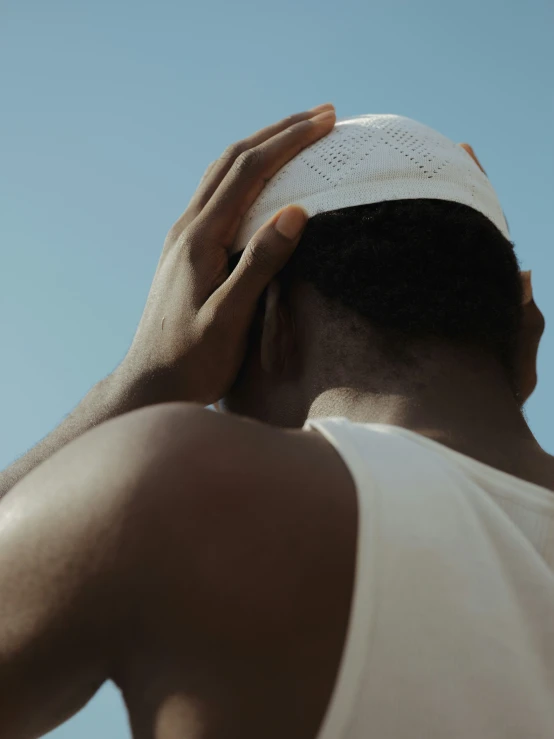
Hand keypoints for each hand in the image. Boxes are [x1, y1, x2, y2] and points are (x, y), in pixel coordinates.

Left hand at [124, 103, 336, 405]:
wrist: (151, 381)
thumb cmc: (192, 360)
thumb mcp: (229, 318)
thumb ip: (259, 265)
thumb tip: (295, 212)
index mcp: (200, 239)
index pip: (248, 172)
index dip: (288, 142)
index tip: (326, 122)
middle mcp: (188, 229)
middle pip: (232, 161)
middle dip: (278, 132)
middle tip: (322, 116)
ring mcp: (184, 238)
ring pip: (221, 173)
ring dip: (259, 147)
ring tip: (296, 136)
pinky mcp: (186, 251)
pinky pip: (217, 195)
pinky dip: (245, 174)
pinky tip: (261, 182)